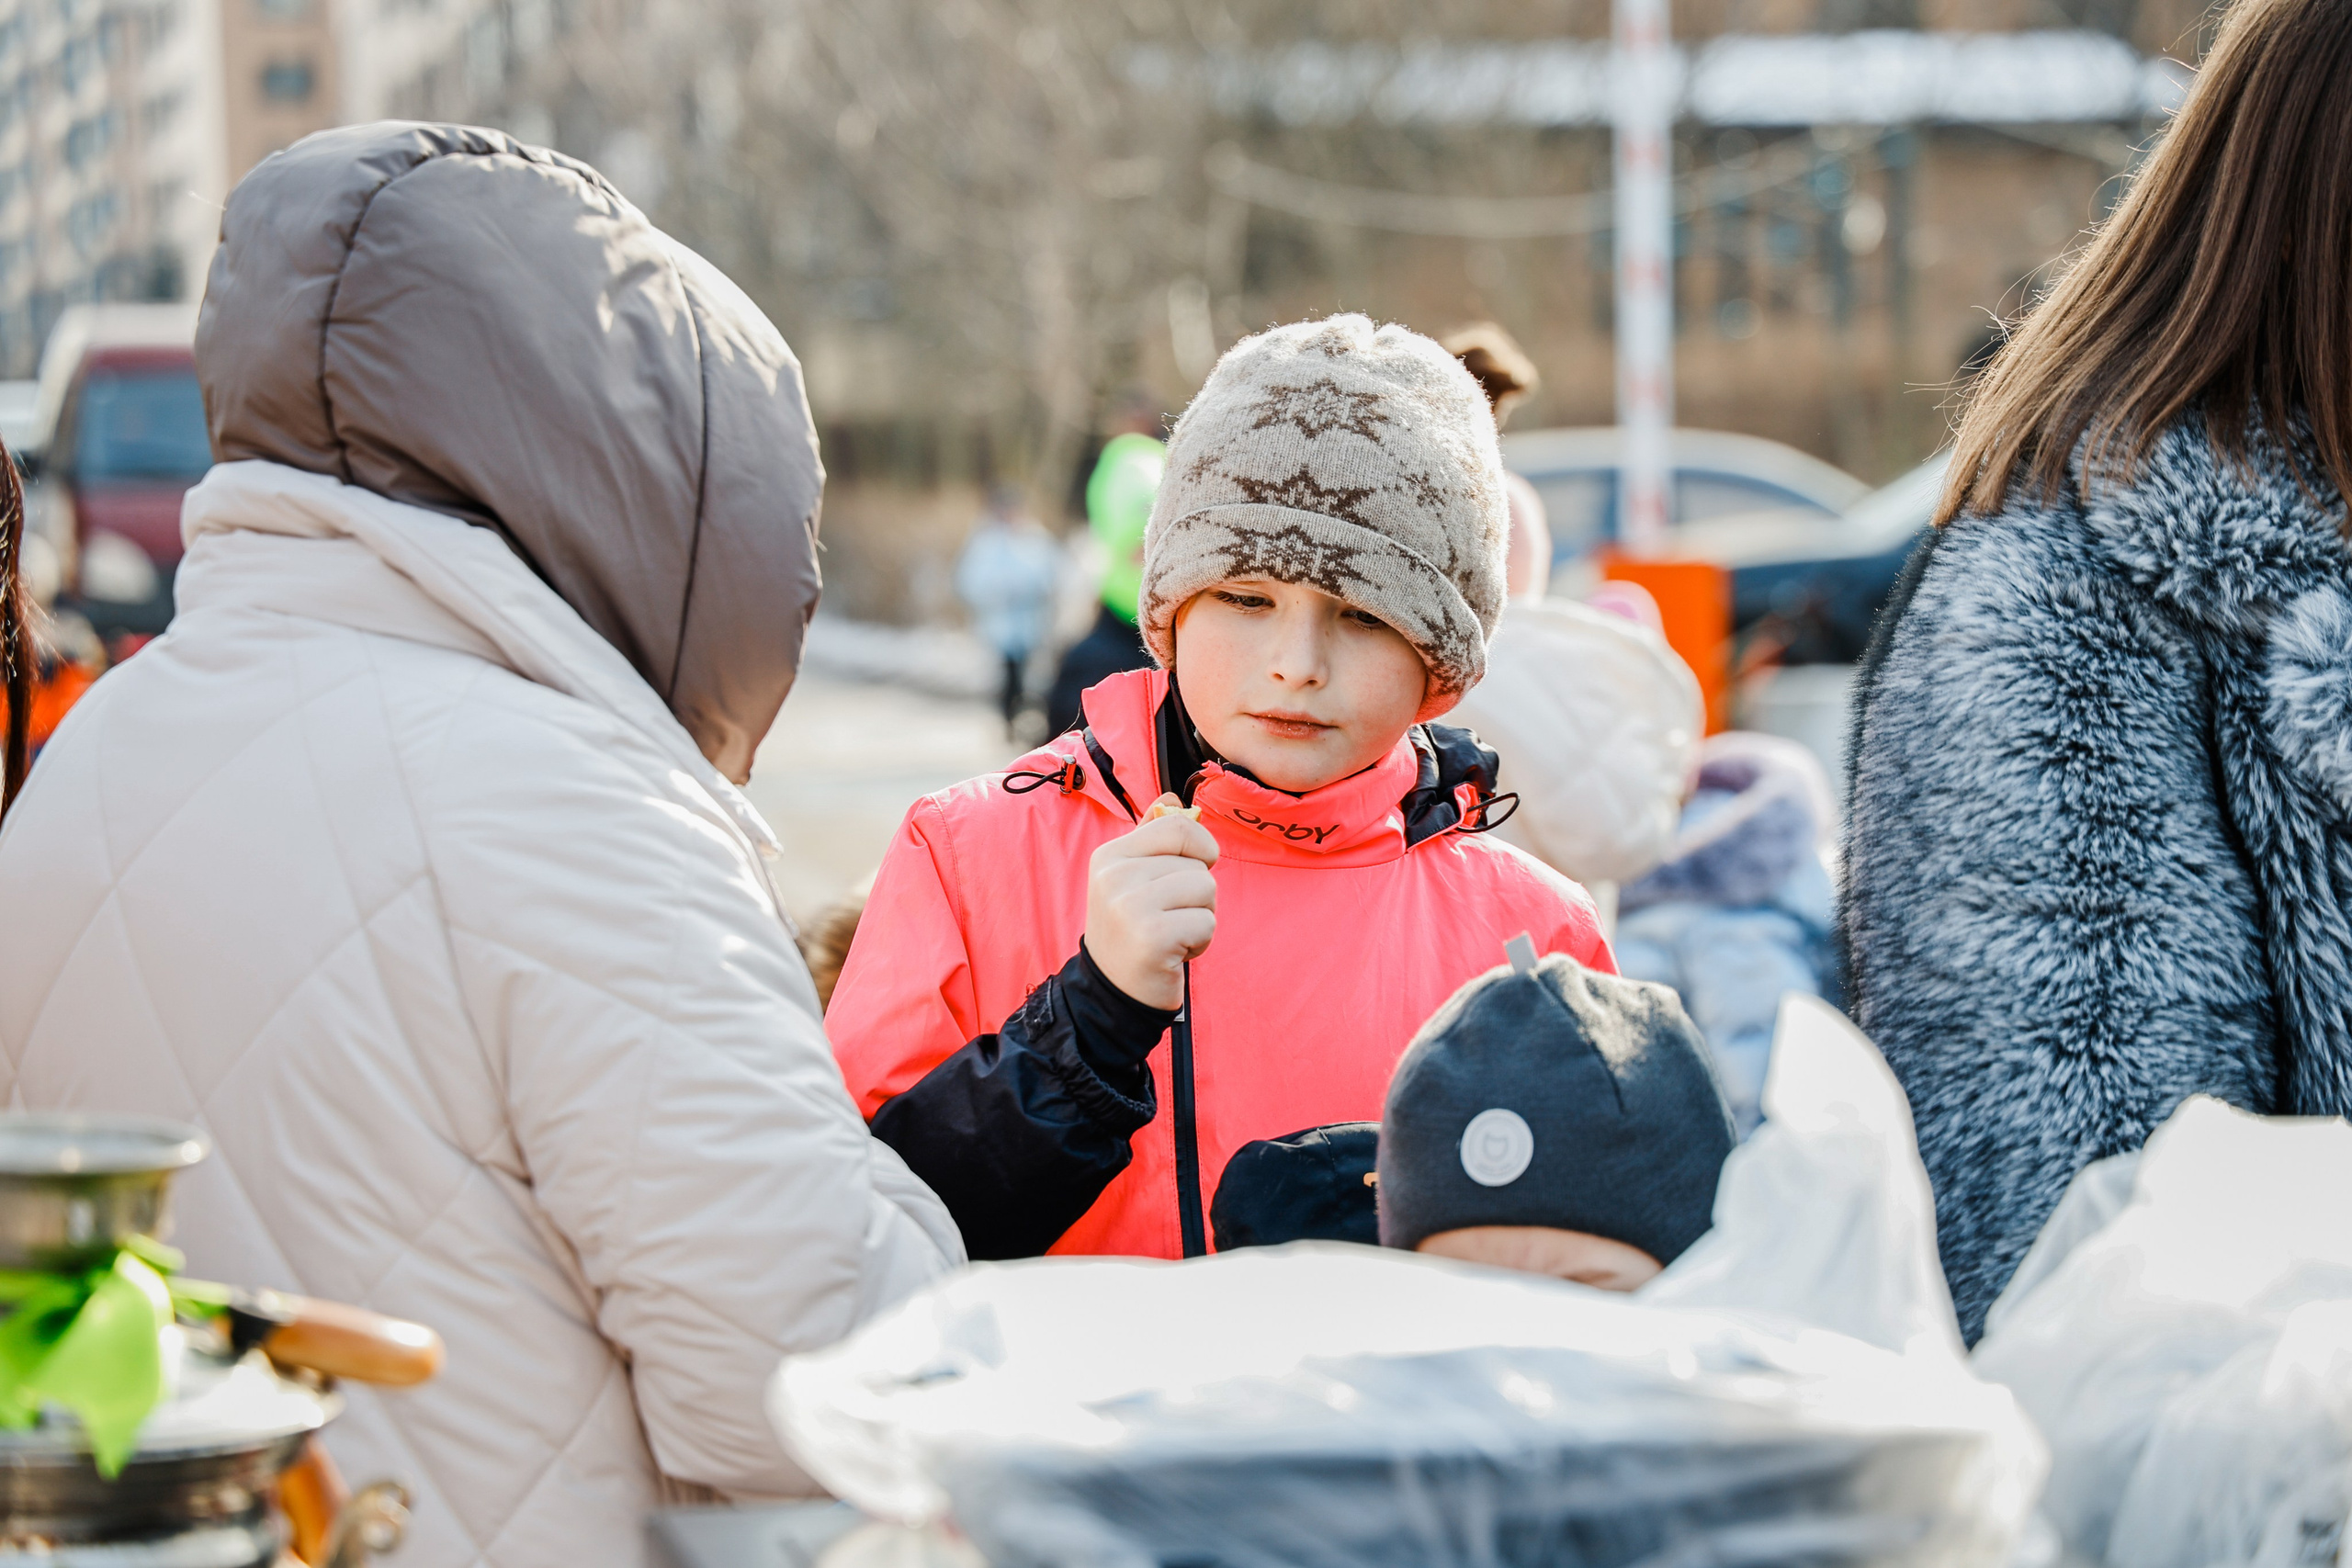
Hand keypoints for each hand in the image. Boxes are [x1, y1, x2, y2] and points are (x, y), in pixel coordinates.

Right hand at [1085, 793, 1218, 1010]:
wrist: (1113, 991)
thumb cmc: (1132, 930)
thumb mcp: (1131, 879)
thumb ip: (1151, 838)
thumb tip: (1172, 798)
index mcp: (1110, 855)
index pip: (1176, 826)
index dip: (1200, 848)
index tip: (1193, 870)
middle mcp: (1114, 876)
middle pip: (1198, 863)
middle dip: (1198, 894)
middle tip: (1170, 917)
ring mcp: (1130, 906)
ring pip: (1206, 889)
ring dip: (1201, 917)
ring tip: (1172, 933)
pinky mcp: (1152, 937)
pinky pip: (1207, 922)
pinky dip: (1200, 941)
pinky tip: (1174, 952)